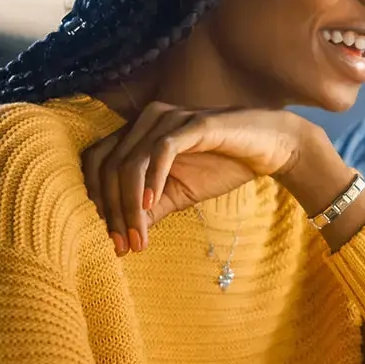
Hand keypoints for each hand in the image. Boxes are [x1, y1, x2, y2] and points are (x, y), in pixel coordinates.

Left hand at [82, 102, 321, 254]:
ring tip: (138, 237)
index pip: (97, 163)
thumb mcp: (179, 194)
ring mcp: (170, 118)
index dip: (95, 201)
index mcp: (138, 132)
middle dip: (111, 211)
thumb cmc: (224, 165)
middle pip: (108, 165)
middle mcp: (147, 119)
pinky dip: (152, 179)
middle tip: (122, 245)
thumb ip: (150, 208)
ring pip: (130, 162)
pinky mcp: (194, 123)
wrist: (269, 148)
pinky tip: (152, 203)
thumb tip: (121, 238)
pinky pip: (162, 150)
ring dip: (130, 205)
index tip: (110, 239)